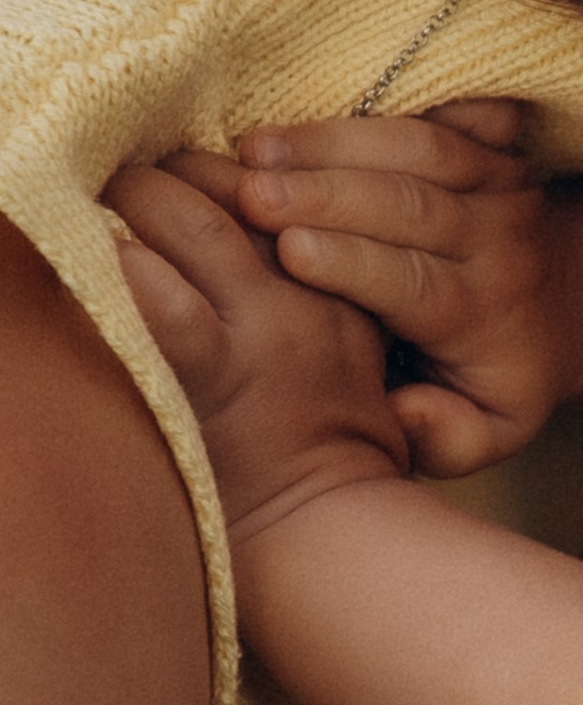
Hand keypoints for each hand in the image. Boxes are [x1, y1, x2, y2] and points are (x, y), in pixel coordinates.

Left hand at [106, 158, 407, 539]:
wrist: (328, 531)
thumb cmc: (339, 451)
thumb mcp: (359, 355)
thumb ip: (325, 291)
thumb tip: (265, 236)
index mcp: (342, 286)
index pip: (284, 190)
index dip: (228, 175)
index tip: (193, 183)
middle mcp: (303, 295)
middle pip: (232, 190)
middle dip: (173, 173)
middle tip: (134, 181)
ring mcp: (253, 329)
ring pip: (185, 218)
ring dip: (135, 198)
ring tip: (106, 202)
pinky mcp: (204, 369)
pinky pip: (149, 288)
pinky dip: (117, 261)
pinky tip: (100, 256)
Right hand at [224, 101, 582, 474]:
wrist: (571, 309)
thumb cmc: (501, 378)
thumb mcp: (488, 431)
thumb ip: (445, 438)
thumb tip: (401, 415)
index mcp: (486, 313)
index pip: (419, 284)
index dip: (355, 263)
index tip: (287, 251)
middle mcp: (500, 242)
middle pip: (414, 207)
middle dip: (328, 195)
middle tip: (250, 192)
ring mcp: (501, 183)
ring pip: (423, 150)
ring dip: (336, 141)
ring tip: (255, 146)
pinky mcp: (495, 145)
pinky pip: (452, 111)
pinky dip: (392, 97)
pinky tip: (322, 93)